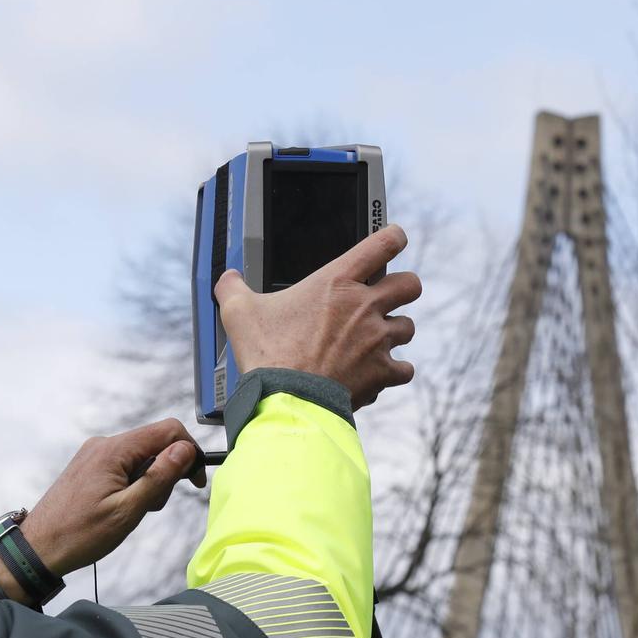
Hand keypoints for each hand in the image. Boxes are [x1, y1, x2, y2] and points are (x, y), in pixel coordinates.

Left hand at [0, 419, 205, 601]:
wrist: (38, 548)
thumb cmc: (80, 534)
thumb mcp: (128, 510)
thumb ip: (159, 477)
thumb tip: (185, 449)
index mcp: (114, 451)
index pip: (167, 431)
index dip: (189, 452)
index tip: (195, 481)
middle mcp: (103, 445)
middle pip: (155, 443)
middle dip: (166, 472)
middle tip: (153, 506)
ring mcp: (94, 454)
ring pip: (140, 456)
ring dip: (149, 481)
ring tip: (133, 511)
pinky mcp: (90, 466)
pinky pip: (124, 465)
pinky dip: (133, 483)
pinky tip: (122, 507)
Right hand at [215, 224, 420, 409]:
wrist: (287, 400)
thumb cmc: (267, 355)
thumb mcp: (240, 312)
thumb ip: (233, 288)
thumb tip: (227, 279)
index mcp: (337, 282)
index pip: (383, 244)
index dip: (394, 237)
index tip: (394, 239)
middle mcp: (364, 306)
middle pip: (410, 284)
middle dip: (403, 289)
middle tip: (388, 297)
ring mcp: (378, 339)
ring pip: (408, 327)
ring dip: (395, 332)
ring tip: (377, 340)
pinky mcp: (383, 372)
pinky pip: (404, 368)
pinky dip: (395, 371)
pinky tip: (381, 373)